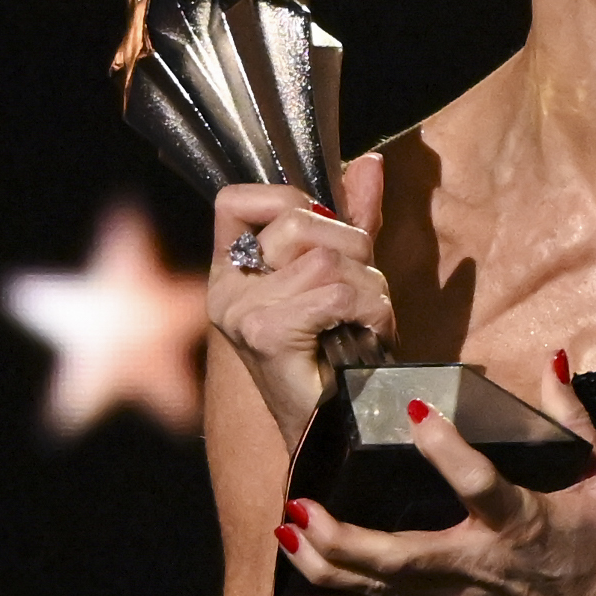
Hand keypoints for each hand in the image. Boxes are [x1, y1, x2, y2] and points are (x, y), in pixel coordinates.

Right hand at [209, 153, 393, 437]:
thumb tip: (369, 162)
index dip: (288, 200)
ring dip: (368, 288)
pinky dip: (370, 310)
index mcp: (231, 273)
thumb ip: (353, 219)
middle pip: (295, 221)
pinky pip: (336, 291)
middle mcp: (225, 291)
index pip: (235, 199)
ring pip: (325, 260)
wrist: (340, 432)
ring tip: (364, 322)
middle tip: (359, 292)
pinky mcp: (265, 332)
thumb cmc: (341, 359)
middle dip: (350, 247)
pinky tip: (365, 336)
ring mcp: (240, 312)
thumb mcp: (345, 277)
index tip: (323, 233)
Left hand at [264, 353, 595, 595]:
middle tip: (302, 504)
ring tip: (283, 529)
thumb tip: (552, 361)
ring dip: (321, 564)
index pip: (482, 488)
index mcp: (521, 525)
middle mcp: (476, 565)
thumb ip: (573, 421)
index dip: (451, 455)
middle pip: (400, 558)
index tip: (421, 417)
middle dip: (345, 537)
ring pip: (373, 590)